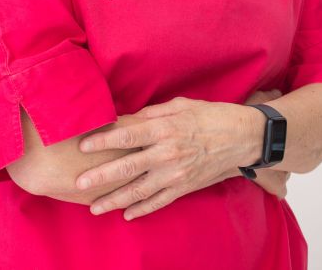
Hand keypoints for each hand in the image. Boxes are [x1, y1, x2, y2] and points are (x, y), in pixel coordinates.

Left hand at [74, 93, 283, 220]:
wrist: (243, 138)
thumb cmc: (210, 115)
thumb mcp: (180, 106)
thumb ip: (151, 114)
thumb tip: (125, 119)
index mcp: (165, 129)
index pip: (127, 135)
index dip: (103, 140)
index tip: (83, 145)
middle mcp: (168, 154)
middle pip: (128, 167)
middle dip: (101, 176)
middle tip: (79, 183)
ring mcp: (177, 174)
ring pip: (140, 191)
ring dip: (115, 200)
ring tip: (94, 207)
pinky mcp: (185, 187)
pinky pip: (160, 202)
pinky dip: (142, 210)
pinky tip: (126, 215)